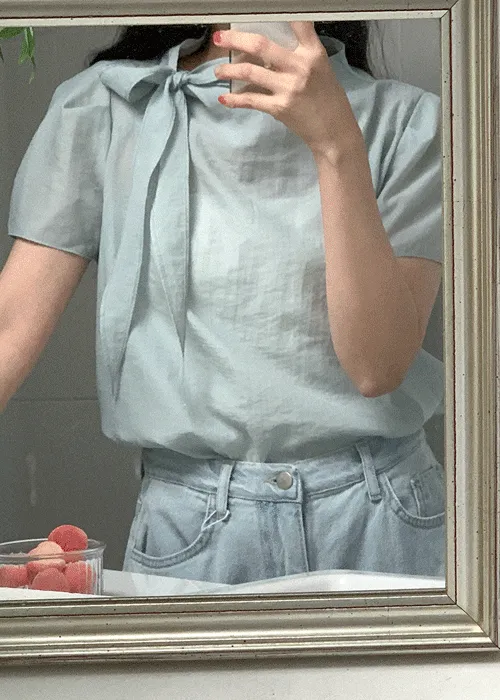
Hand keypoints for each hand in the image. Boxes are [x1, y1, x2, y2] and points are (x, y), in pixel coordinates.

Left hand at [213, 21, 361, 157]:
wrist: (333, 131)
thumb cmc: (327, 98)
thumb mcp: (320, 67)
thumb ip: (299, 53)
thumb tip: (268, 46)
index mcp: (313, 53)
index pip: (297, 23)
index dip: (279, 11)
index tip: (256, 9)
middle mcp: (300, 67)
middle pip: (261, 45)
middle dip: (235, 39)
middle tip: (219, 37)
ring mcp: (288, 88)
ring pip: (250, 71)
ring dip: (229, 70)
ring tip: (218, 70)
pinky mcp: (279, 107)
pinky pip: (251, 100)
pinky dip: (235, 99)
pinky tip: (224, 99)